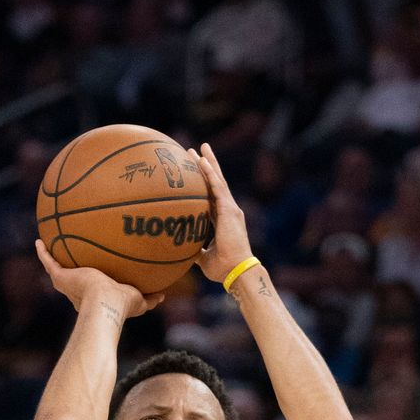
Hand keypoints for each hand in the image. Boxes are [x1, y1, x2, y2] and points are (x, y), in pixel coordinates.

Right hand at [35, 239, 162, 319]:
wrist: (105, 304)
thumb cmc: (122, 305)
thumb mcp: (140, 301)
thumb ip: (150, 298)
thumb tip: (163, 295)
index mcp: (94, 297)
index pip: (92, 289)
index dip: (92, 282)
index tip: (94, 275)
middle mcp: (78, 292)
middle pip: (73, 279)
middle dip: (71, 271)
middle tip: (71, 259)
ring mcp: (68, 284)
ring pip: (57, 270)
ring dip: (53, 259)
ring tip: (49, 246)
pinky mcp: (61, 278)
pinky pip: (48, 262)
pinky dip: (42, 252)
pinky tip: (39, 240)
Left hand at [191, 143, 253, 287]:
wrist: (237, 271)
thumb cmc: (223, 268)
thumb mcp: (204, 258)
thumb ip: (195, 251)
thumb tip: (182, 251)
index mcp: (223, 220)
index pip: (212, 196)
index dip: (204, 183)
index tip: (195, 172)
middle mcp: (228, 210)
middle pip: (216, 183)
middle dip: (207, 166)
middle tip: (197, 151)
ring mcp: (230, 208)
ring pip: (217, 180)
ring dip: (208, 163)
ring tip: (200, 148)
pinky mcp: (229, 210)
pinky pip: (218, 187)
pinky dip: (210, 173)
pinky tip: (202, 161)